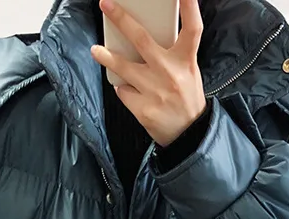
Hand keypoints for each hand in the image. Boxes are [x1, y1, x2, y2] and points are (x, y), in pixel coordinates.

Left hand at [91, 0, 206, 146]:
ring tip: (96, 51)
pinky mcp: (143, 109)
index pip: (192, 28)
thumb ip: (172, 54)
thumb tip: (141, 36)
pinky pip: (124, 91)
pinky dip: (124, 89)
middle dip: (121, 19)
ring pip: (123, 67)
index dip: (189, 7)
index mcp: (186, 61)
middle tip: (105, 5)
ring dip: (106, 57)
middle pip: (142, 39)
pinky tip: (131, 92)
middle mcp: (171, 73)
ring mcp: (155, 91)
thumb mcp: (188, 72)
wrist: (188, 135)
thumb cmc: (186, 98)